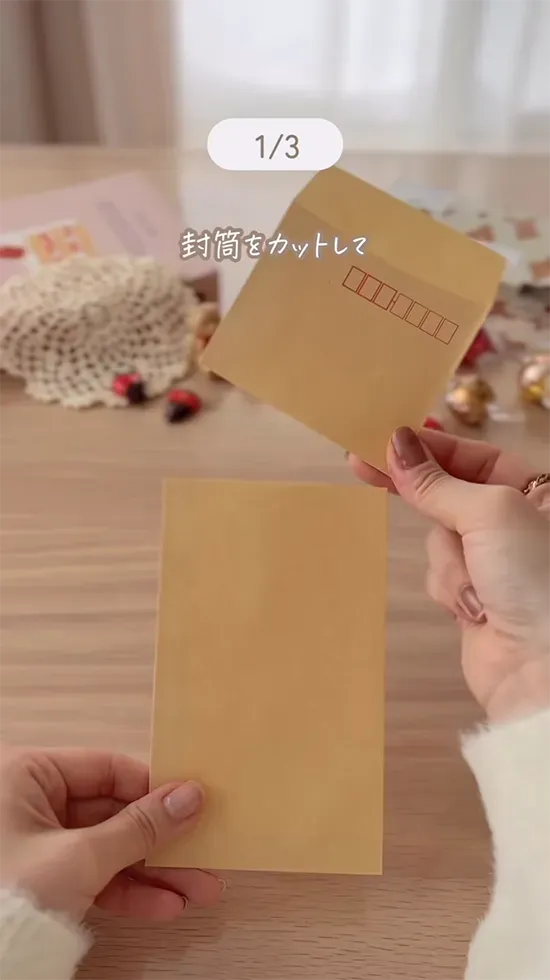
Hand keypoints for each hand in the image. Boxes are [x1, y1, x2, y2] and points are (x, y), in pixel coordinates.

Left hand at [0, 746, 223, 921]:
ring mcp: (36, 845)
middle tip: (206, 854)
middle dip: (162, 842)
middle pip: (114, 813)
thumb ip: (141, 827)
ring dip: (153, 873)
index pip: (108, 770)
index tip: (196, 806)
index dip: (154, 789)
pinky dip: (126, 892)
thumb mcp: (82, 857)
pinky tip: (164, 907)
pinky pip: (92, 877)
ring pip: (108, 849)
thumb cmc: (13, 893)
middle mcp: (31, 802)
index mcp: (29, 775)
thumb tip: (192, 796)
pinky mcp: (42, 882)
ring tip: (198, 891)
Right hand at [350, 428, 549, 722]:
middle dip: (418, 492)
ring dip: (449, 562)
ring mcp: (493, 564)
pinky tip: (475, 612)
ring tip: (478, 589)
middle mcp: (515, 524)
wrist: (544, 669)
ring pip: (438, 541)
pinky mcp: (473, 600)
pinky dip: (450, 591)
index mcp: (536, 493)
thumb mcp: (489, 512)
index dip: (430, 447)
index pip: (474, 457)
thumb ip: (437, 482)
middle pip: (449, 494)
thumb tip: (397, 445)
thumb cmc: (534, 577)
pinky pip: (440, 578)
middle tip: (362, 466)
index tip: (384, 440)